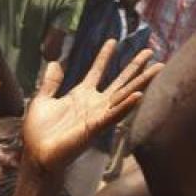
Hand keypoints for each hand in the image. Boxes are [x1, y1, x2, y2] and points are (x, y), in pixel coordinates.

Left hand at [24, 42, 161, 174]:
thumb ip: (50, 83)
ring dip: (141, 82)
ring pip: (124, 95)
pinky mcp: (95, 128)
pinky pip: (114, 115)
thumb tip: (55, 63)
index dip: (104, 56)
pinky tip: (138, 96)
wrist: (37, 154)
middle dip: (134, 66)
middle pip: (119, 81)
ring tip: (158, 68)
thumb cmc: (39, 132)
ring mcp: (97, 115)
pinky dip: (126, 106)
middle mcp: (93, 104)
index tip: (113, 40)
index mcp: (80, 96)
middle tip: (149, 50)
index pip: (96, 71)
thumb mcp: (42, 100)